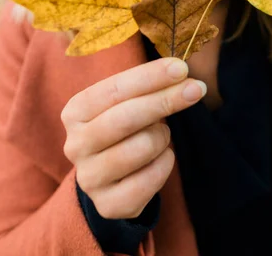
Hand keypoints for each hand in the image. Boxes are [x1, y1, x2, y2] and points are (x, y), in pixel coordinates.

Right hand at [61, 55, 205, 218]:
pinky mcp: (108, 205)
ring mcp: (89, 177)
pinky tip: (160, 158)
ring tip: (161, 135)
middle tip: (196, 89)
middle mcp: (75, 144)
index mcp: (76, 111)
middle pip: (127, 117)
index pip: (115, 89)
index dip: (150, 77)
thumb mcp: (127, 101)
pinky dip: (165, 163)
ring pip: (142, 147)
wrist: (109, 176)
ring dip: (163, 137)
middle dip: (166, 100)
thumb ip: (147, 85)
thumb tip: (181, 73)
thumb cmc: (123, 125)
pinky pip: (151, 179)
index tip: (181, 68)